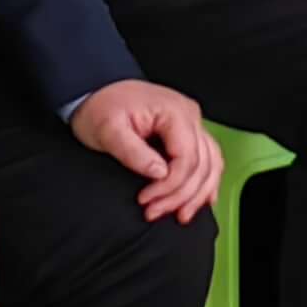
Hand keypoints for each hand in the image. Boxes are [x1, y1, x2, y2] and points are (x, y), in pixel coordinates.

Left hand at [70, 76, 224, 224]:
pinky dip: (206, 182)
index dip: (170, 186)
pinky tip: (202, 199)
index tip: (148, 200)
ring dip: (197, 194)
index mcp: (174, 112)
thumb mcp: (108, 130)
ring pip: (211, 165)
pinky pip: (208, 159)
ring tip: (180, 214)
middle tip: (155, 211)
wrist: (96, 92)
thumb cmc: (101, 107)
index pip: (187, 158)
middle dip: (181, 195)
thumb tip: (159, 173)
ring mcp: (191, 124)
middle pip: (202, 165)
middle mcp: (189, 116)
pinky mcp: (186, 133)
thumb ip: (134, 152)